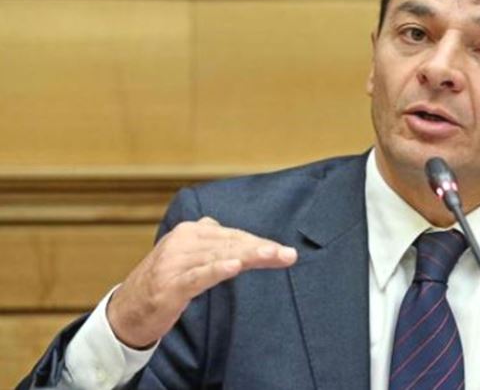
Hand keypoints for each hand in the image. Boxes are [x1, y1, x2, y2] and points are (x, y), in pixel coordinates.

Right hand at [106, 216, 296, 347]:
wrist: (125, 312)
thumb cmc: (162, 283)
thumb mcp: (187, 258)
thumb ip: (210, 245)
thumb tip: (231, 235)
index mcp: (190, 232)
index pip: (233, 236)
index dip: (259, 243)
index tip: (283, 253)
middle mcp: (183, 242)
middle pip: (231, 243)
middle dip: (262, 249)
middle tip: (289, 255)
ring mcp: (175, 263)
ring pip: (220, 256)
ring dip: (249, 256)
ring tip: (273, 256)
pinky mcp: (170, 285)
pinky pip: (199, 275)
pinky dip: (218, 269)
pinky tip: (235, 266)